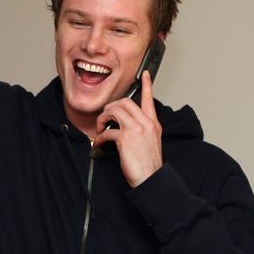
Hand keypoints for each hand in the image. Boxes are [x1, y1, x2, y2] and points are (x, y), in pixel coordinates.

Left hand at [92, 70, 162, 186]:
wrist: (151, 179)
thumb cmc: (149, 165)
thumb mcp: (152, 143)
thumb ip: (143, 130)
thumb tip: (126, 126)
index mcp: (153, 124)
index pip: (149, 99)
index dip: (146, 85)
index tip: (144, 75)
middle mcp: (146, 123)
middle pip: (125, 102)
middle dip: (111, 107)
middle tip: (105, 118)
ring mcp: (136, 130)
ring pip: (115, 111)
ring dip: (103, 119)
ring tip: (100, 129)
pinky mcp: (125, 139)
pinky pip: (108, 130)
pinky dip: (100, 137)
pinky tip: (100, 143)